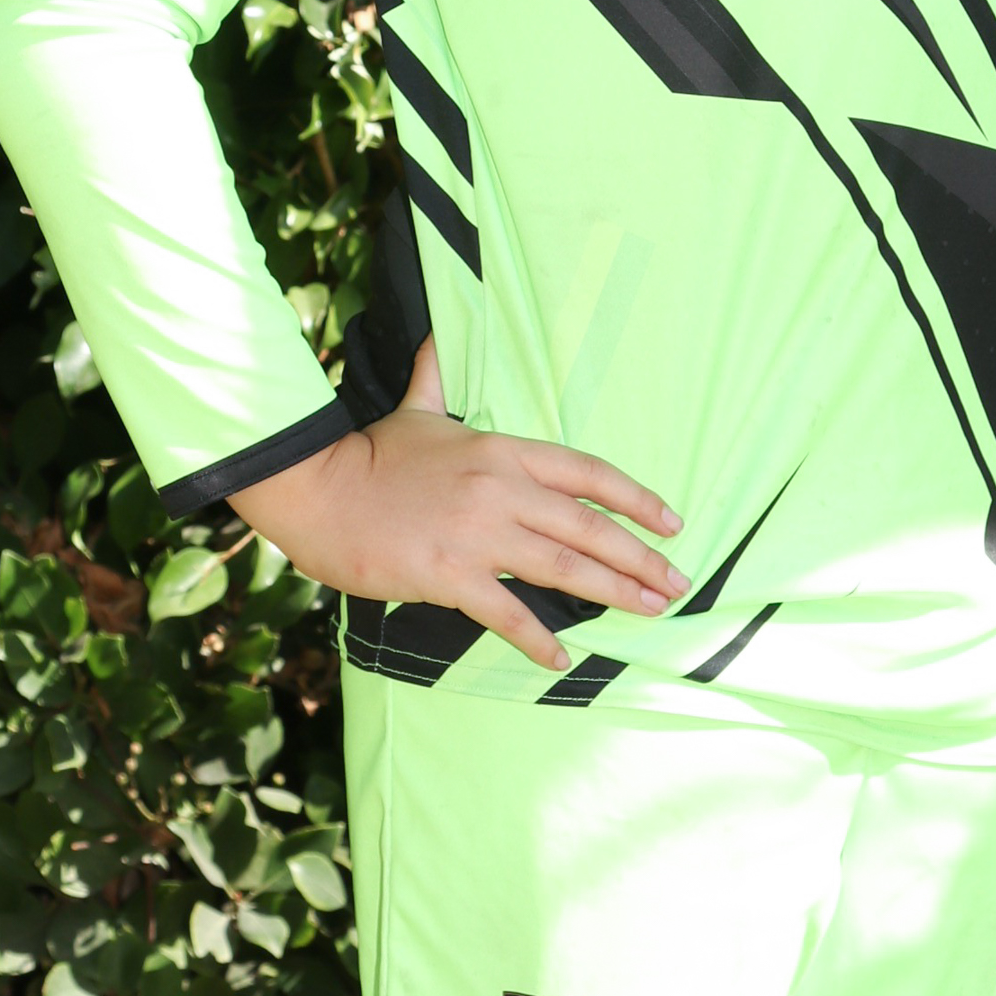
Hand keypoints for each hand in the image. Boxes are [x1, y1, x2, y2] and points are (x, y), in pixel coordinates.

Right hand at [227, 338, 688, 669]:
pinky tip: (563, 658)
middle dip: (639, 557)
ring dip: (612, 592)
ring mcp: (477, 533)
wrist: (318, 491)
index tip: (672, 523)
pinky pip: (507, 613)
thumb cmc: (369, 455)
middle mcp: (501, 489)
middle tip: (677, 584)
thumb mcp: (415, 410)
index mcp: (501, 450)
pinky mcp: (449, 575)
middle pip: (588, 525)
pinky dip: (538, 638)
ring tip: (649, 611)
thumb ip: (436, 376)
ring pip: (562, 566)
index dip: (635, 499)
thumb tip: (436, 337)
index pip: (586, 472)